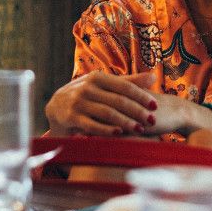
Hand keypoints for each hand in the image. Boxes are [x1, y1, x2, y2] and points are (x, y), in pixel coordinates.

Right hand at [45, 71, 159, 135]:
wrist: (56, 106)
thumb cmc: (87, 94)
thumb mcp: (104, 85)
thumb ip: (128, 82)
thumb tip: (153, 77)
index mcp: (98, 77)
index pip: (124, 86)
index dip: (141, 96)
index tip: (155, 106)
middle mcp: (87, 87)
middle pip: (118, 100)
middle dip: (137, 111)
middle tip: (152, 120)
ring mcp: (78, 102)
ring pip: (107, 113)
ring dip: (125, 122)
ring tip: (140, 129)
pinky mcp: (71, 117)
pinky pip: (92, 125)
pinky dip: (106, 129)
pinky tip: (119, 133)